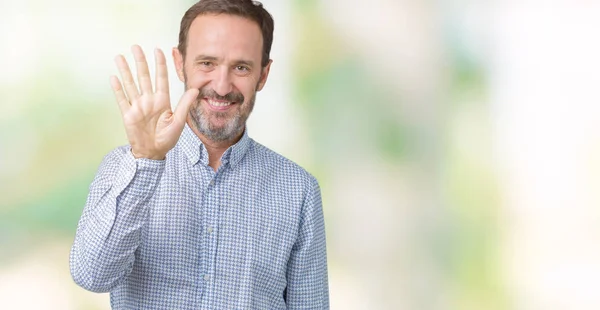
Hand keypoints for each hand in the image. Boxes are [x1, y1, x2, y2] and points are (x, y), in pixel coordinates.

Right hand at [110, 45, 197, 159]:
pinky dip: (118, 89)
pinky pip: (122, 99)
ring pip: (130, 84)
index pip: (160, 78)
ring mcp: (137, 106)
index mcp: (162, 100)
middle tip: (136, 46)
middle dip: (140, 62)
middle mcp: (149, 100)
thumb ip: (184, 104)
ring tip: (120, 57)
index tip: (158, 50)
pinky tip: (114, 78)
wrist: (153, 152)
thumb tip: (195, 90)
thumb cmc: (167, 138)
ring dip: (125, 71)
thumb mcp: (178, 121)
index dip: (159, 64)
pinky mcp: (128, 114)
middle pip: (143, 77)